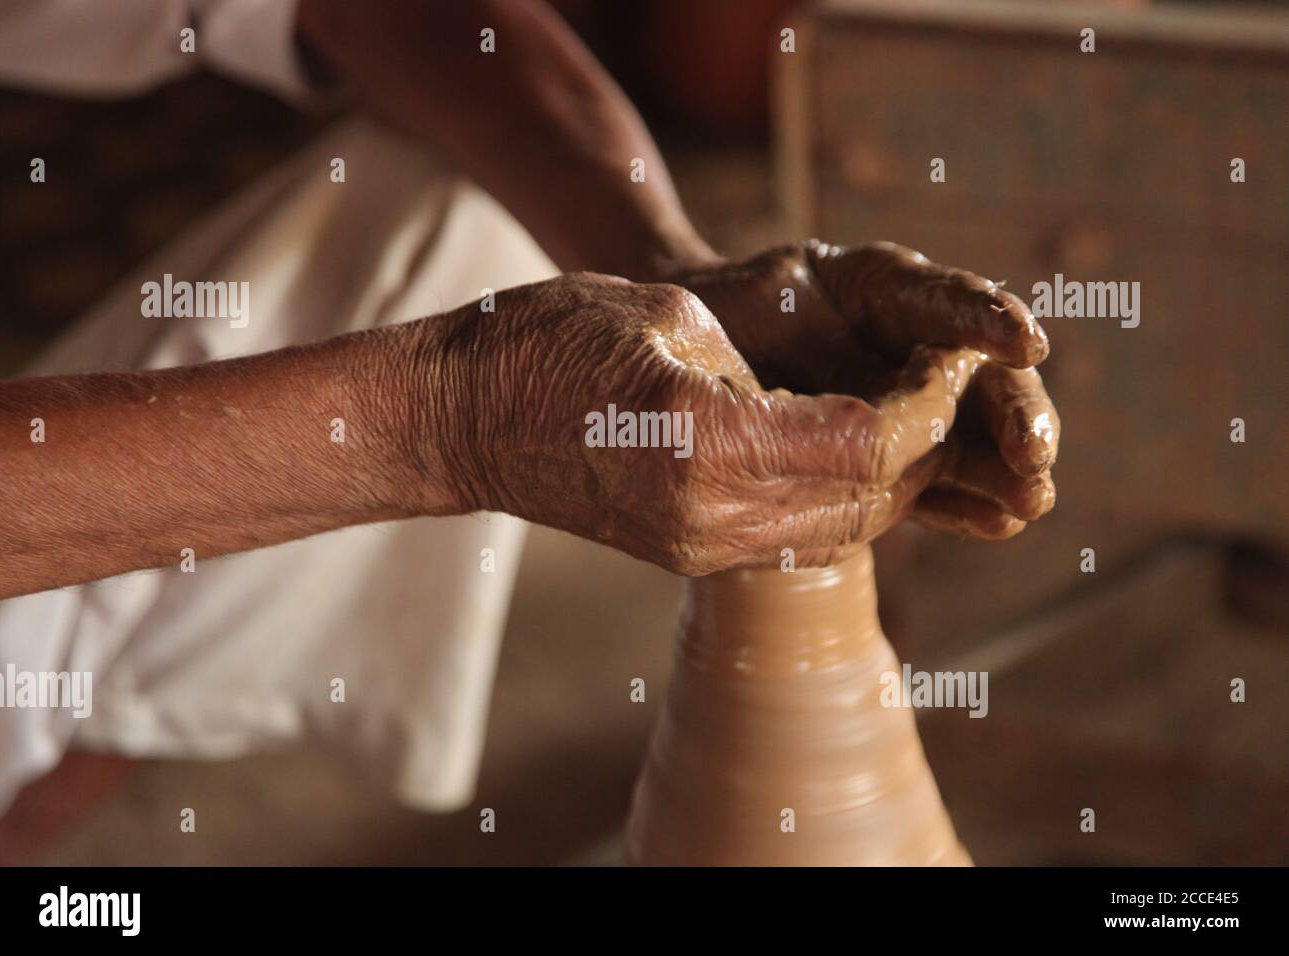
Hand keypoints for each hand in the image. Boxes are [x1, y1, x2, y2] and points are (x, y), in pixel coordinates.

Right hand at [416, 273, 996, 573]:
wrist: (462, 421)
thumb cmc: (545, 343)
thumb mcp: (671, 320)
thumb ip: (761, 366)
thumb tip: (819, 402)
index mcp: (712, 446)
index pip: (869, 445)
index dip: (926, 408)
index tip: (947, 362)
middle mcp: (714, 515)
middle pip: (871, 499)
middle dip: (925, 444)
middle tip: (943, 386)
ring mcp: (700, 544)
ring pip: (843, 529)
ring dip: (890, 478)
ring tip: (909, 416)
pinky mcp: (688, 551)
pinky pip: (797, 535)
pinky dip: (843, 497)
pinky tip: (850, 450)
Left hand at [672, 240, 1060, 539]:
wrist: (685, 354)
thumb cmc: (727, 306)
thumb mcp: (770, 298)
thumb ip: (827, 326)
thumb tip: (882, 359)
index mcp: (888, 291)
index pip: (948, 303)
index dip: (987, 321)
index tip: (1025, 342)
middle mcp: (913, 347)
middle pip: (980, 379)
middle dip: (1015, 416)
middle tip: (1034, 453)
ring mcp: (906, 406)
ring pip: (970, 437)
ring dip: (1002, 470)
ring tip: (1028, 500)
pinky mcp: (885, 461)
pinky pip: (928, 485)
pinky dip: (963, 506)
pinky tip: (996, 524)